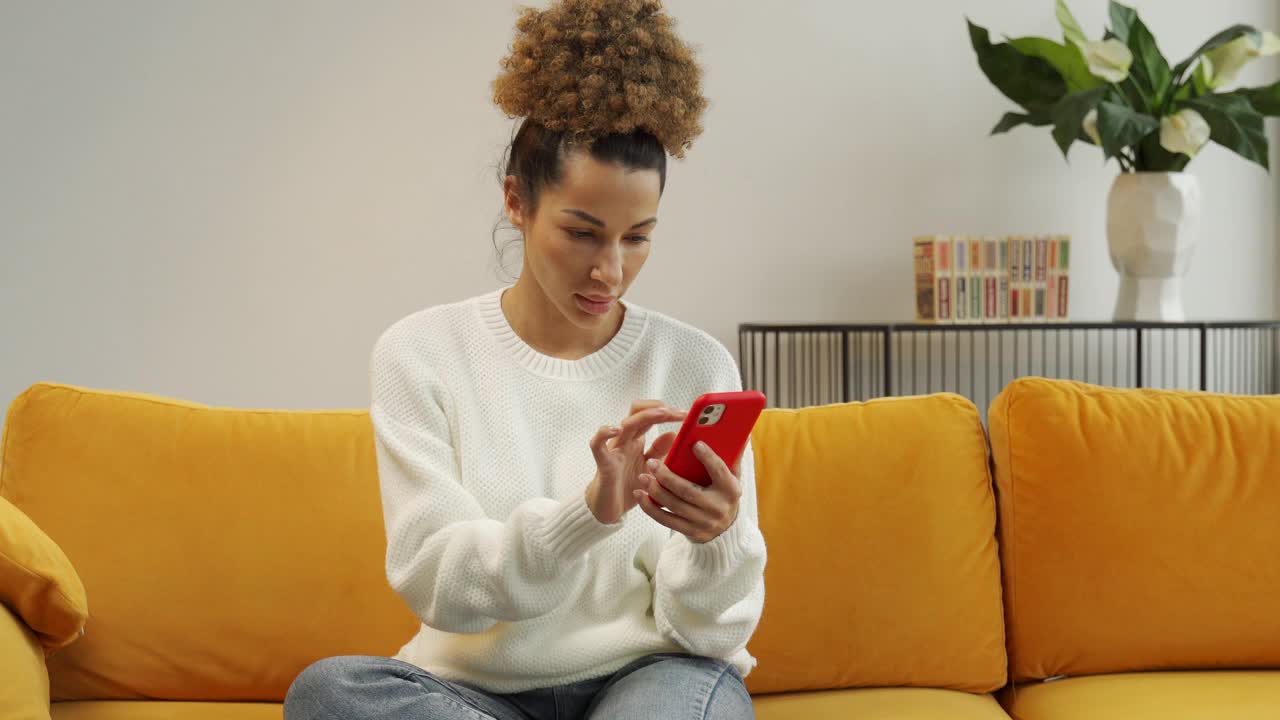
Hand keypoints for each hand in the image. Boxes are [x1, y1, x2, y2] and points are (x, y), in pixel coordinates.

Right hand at [585, 401, 684, 524]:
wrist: (610, 509)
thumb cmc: (628, 487)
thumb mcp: (651, 469)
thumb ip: (660, 452)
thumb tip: (673, 433)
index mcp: (637, 440)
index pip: (651, 416)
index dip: (668, 412)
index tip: (686, 414)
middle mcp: (625, 440)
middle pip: (638, 412)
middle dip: (659, 408)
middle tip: (680, 412)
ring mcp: (614, 450)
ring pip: (625, 424)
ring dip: (645, 416)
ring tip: (662, 413)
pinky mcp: (603, 462)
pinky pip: (598, 444)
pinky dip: (604, 433)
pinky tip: (616, 429)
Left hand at [633, 441, 742, 543]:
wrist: (726, 529)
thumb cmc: (724, 494)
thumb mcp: (733, 477)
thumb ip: (731, 457)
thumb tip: (733, 432)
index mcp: (731, 490)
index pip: (720, 472)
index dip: (708, 458)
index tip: (695, 444)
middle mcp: (717, 507)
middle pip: (688, 491)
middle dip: (667, 477)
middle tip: (652, 463)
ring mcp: (703, 522)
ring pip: (674, 505)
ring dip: (655, 491)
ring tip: (643, 477)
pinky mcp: (690, 531)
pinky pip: (666, 520)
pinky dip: (650, 508)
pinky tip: (641, 495)